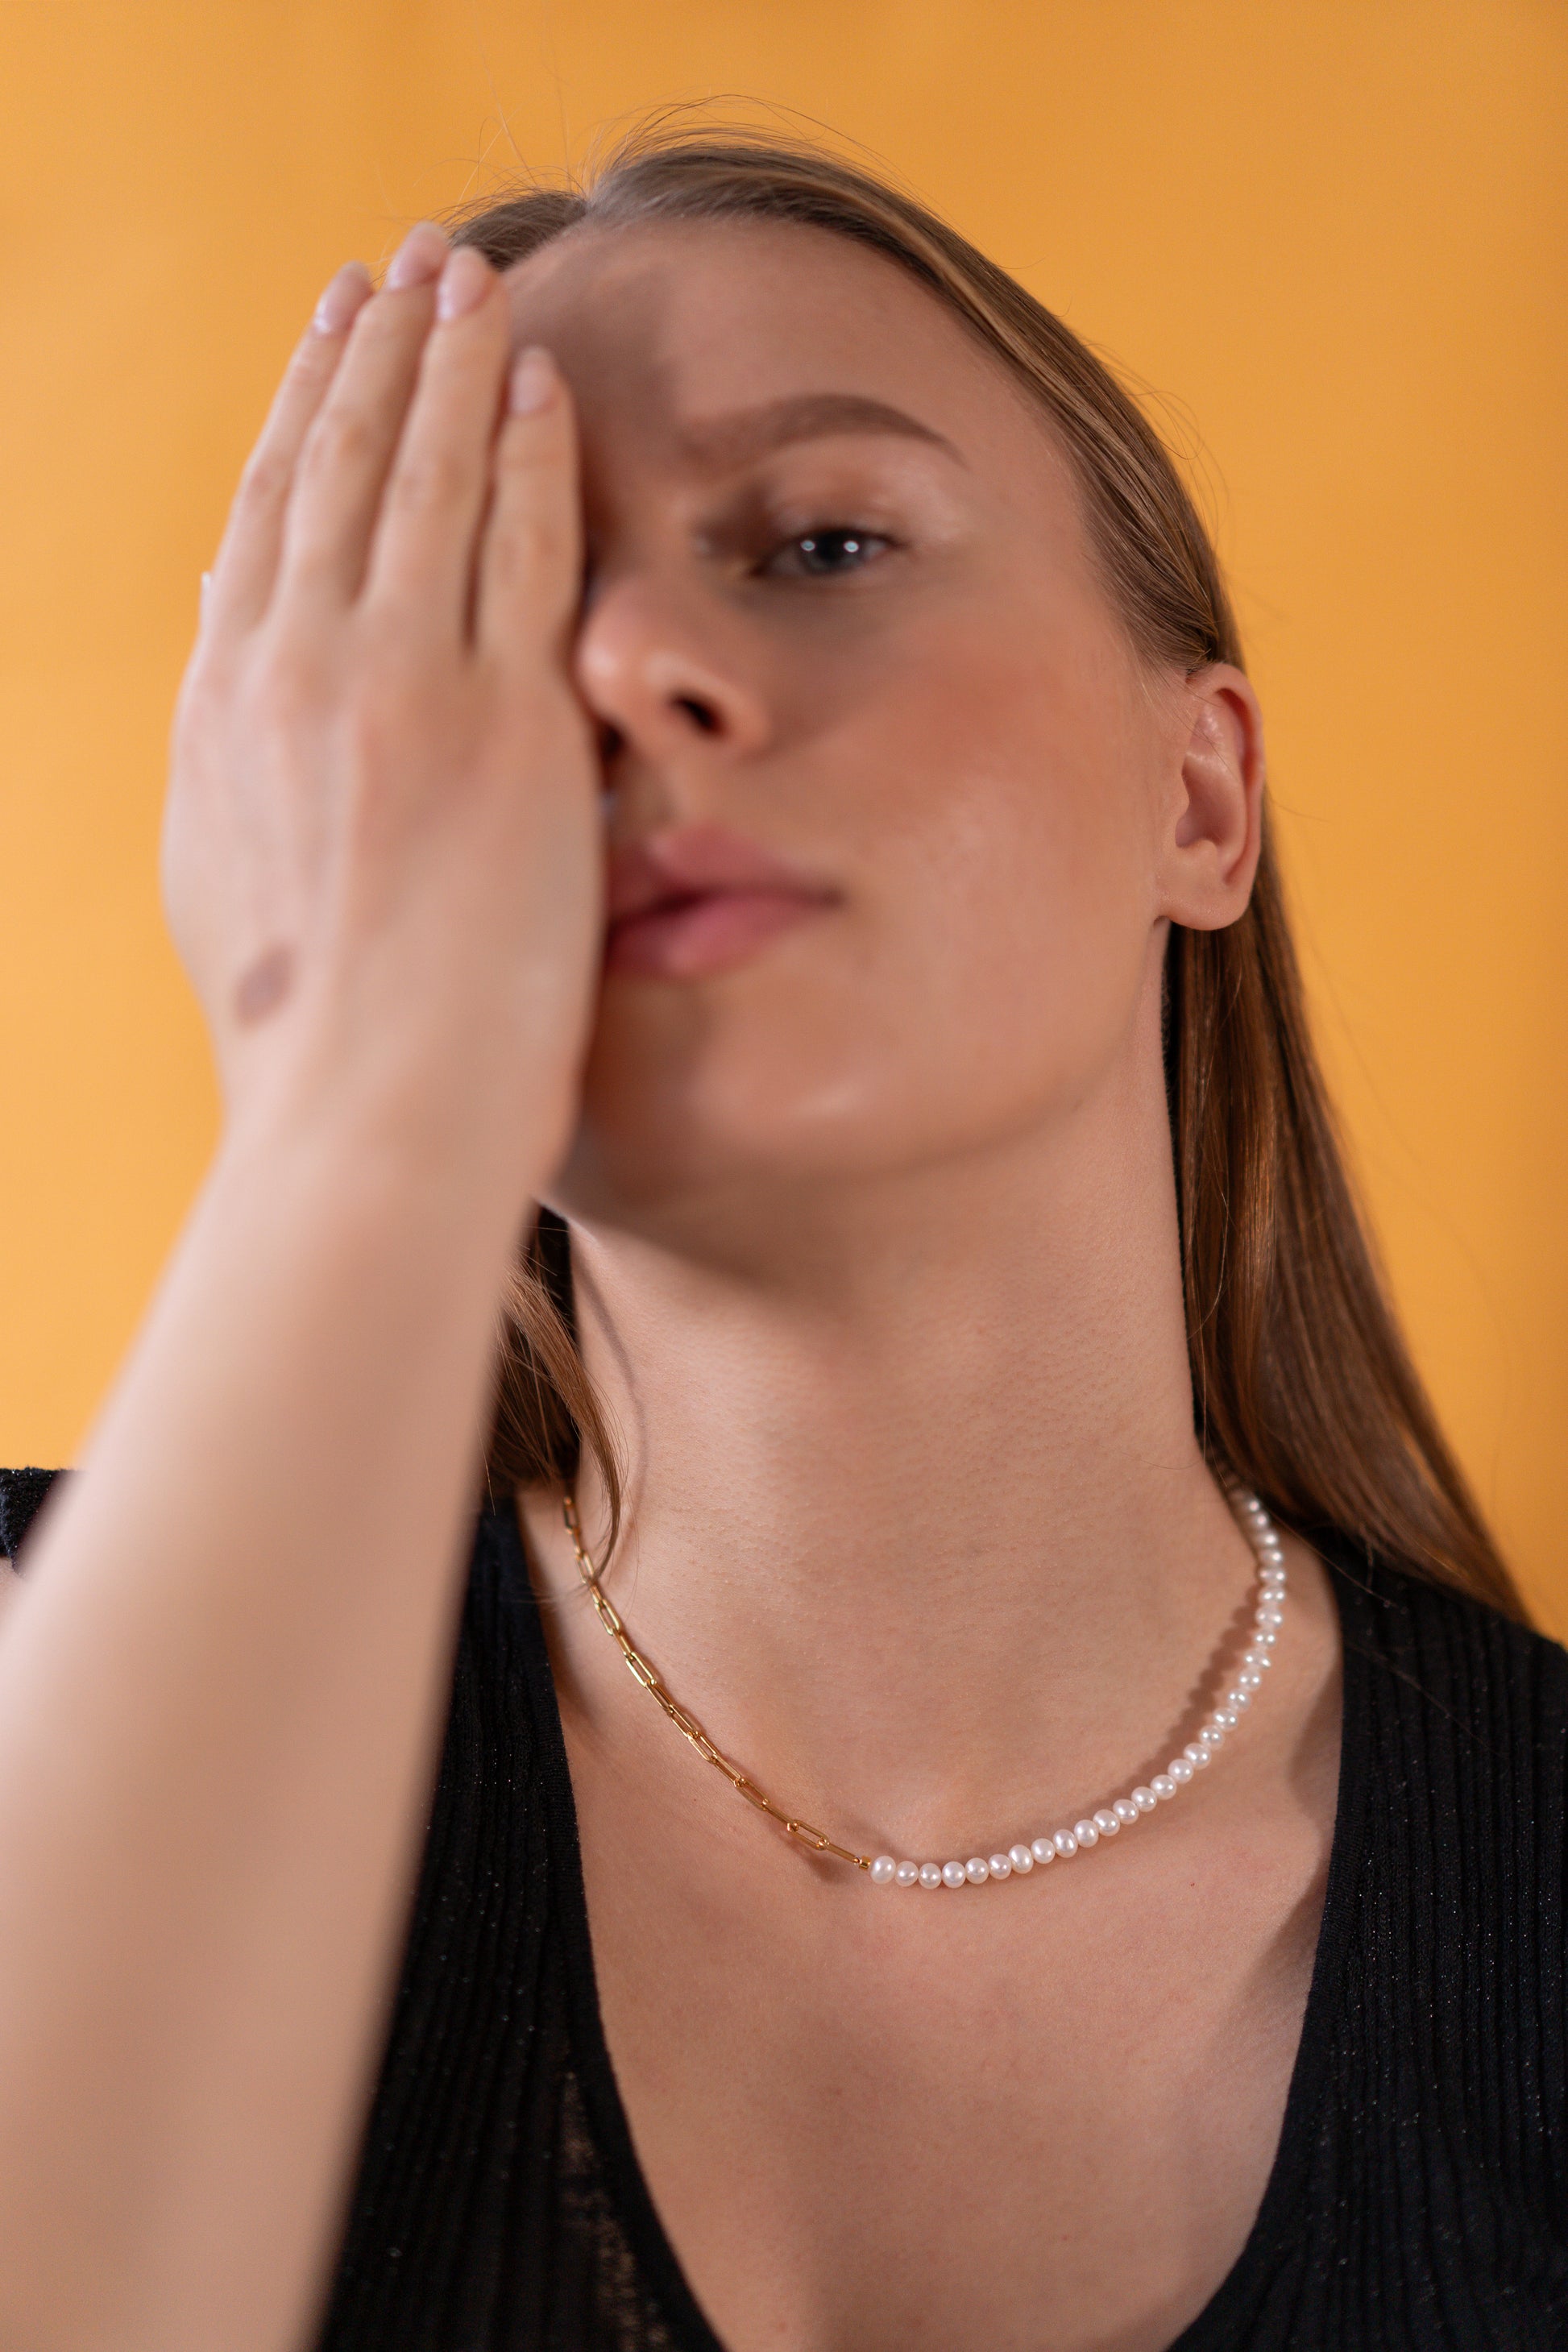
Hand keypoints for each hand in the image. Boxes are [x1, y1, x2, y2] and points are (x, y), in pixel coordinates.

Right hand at [165, 225, 601, 1193]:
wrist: (363, 1119)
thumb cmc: (306, 1035)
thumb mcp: (223, 865)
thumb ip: (228, 732)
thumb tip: (227, 613)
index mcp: (224, 708)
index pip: (268, 517)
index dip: (303, 409)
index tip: (334, 331)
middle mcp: (293, 673)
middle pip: (337, 468)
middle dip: (379, 350)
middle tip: (416, 261)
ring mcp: (395, 690)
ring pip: (421, 481)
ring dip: (452, 365)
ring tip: (477, 278)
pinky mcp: (499, 726)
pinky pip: (515, 549)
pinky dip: (525, 454)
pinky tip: (544, 383)